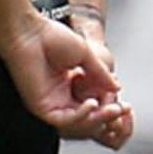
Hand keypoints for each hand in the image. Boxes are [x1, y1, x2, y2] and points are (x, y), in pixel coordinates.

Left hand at [1, 14, 133, 145]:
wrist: (28, 31)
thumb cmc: (50, 37)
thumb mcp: (86, 56)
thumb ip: (100, 74)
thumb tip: (116, 88)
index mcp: (69, 84)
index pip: (93, 105)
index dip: (109, 107)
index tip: (123, 104)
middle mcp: (60, 96)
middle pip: (87, 117)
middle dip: (106, 117)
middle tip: (120, 110)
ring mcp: (50, 102)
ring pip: (77, 122)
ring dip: (97, 119)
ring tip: (110, 109)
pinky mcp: (40, 107)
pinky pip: (63, 120)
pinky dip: (80, 116)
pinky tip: (92, 105)